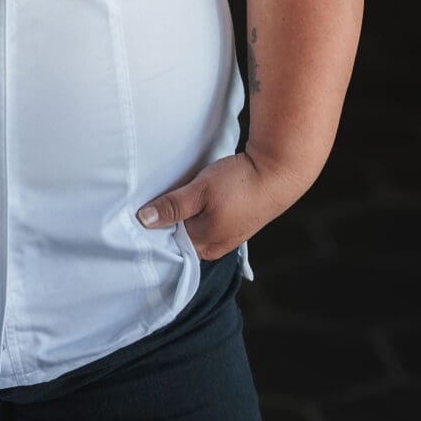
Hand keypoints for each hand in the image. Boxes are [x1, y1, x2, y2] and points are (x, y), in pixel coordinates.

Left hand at [135, 149, 305, 259]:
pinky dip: (198, 212)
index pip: (167, 242)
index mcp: (204, 244)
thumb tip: (143, 220)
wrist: (277, 173)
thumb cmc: (239, 183)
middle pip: (180, 237)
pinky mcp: (234, 224)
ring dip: (184, 214)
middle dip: (168, 221)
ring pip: (193, 228)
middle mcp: (214, 247)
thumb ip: (172, 206)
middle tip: (156, 199)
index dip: (154, 225)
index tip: (142, 208)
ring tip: (178, 195)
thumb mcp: (200, 191)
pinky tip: (195, 198)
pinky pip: (206, 222)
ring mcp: (226, 237)